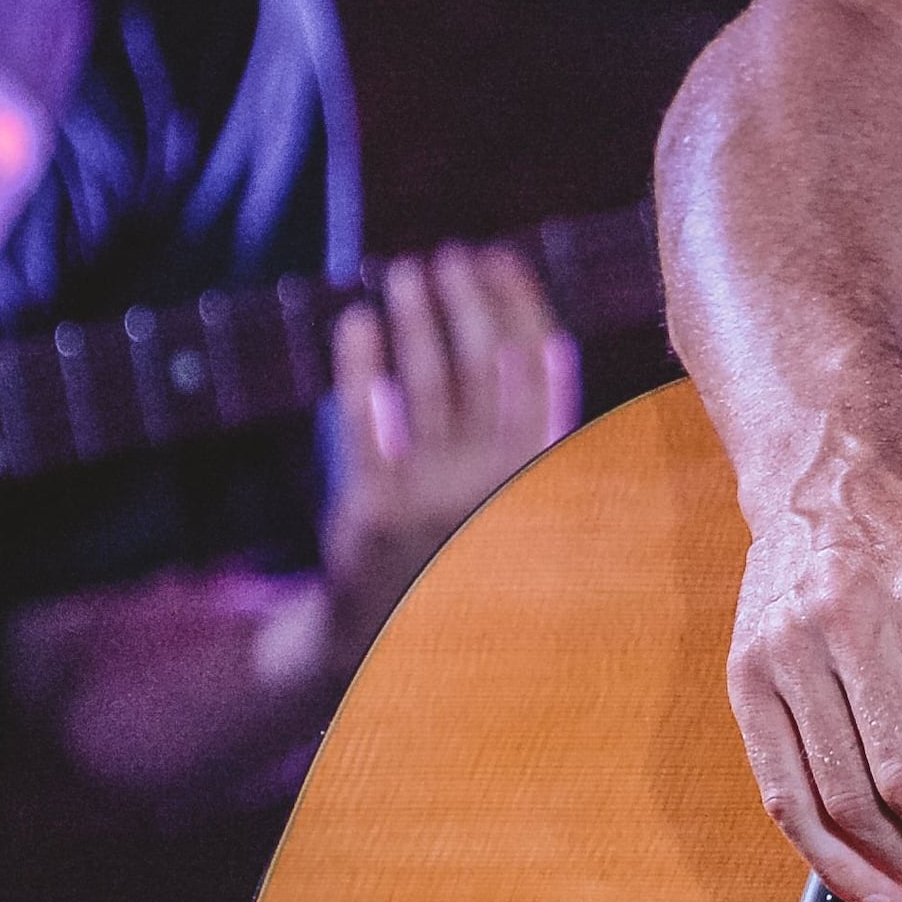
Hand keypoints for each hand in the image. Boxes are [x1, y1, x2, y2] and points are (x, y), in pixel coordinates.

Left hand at [321, 244, 581, 643]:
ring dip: (415, 317)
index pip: (537, 368)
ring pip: (426, 382)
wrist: (382, 646)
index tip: (495, 257)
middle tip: (444, 255)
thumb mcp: (514, 508)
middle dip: (462, 299)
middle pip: (480, 364)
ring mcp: (431, 494)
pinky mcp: (371, 508)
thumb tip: (546, 341)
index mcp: (540, 477)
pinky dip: (359, 367)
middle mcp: (494, 482)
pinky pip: (363, 419)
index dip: (516, 304)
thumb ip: (530, 439)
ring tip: (403, 274)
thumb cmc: (453, 563)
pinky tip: (354, 323)